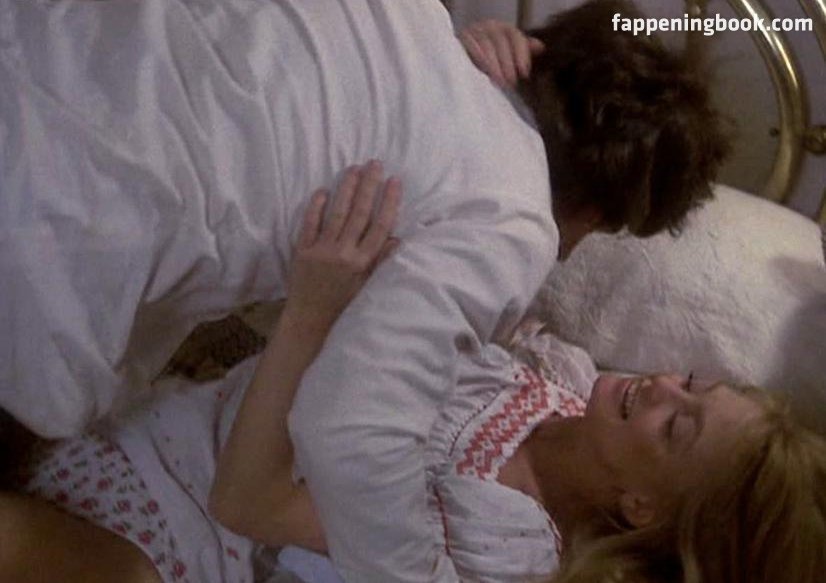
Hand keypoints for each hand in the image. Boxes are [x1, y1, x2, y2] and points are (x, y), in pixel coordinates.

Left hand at [284, 161, 400, 331]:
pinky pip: (309, 223)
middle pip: (360, 213)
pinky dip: (316, 207)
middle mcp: (344, 253)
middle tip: (375, 163)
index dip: (389, 202)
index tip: (395, 181)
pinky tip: (322, 191)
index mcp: (363, 262)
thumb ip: (379, 261)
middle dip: (369, 186)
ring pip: (337, 213)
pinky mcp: (303, 250)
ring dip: (346, 188)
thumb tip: (396, 238)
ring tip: (353, 168)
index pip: (380, 226)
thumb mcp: (367, 287)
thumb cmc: (342, 305)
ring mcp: (322, 250)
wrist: (310, 321)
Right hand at [458, 20, 544, 87]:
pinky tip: (484, 71)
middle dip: (508, 63)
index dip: (521, 54)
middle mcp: (489, 26)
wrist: (462, 59)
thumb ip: (522, 50)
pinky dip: (478, 57)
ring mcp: (474, 30)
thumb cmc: (488, 59)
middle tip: (511, 82)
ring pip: (486, 44)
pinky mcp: (460, 38)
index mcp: (502, 28)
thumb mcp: (507, 55)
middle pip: (500, 40)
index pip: (514, 35)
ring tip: (500, 82)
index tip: (524, 73)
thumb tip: (540, 47)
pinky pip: (470, 45)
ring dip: (494, 65)